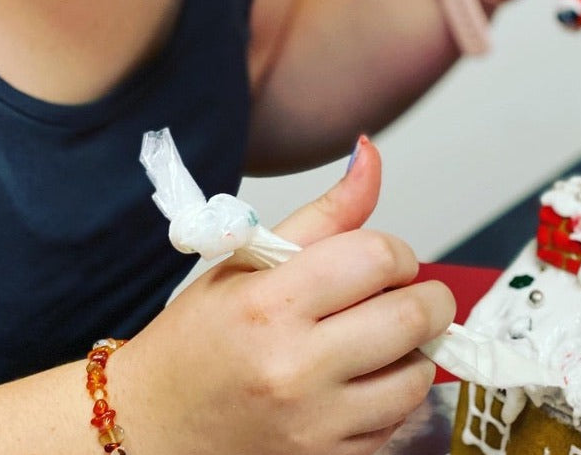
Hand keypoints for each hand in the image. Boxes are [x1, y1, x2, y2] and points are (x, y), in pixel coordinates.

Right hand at [113, 137, 455, 454]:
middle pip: (413, 316)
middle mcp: (296, 368)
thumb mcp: (250, 259)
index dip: (396, 251)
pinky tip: (361, 376)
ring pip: (417, 373)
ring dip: (414, 346)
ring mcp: (315, 424)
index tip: (383, 259)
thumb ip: (325, 211)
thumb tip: (371, 155)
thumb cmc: (199, 335)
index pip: (377, 257)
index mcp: (271, 304)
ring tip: (379, 336)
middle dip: (427, 295)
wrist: (154, 423)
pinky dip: (393, 390)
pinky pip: (398, 420)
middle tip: (405, 291)